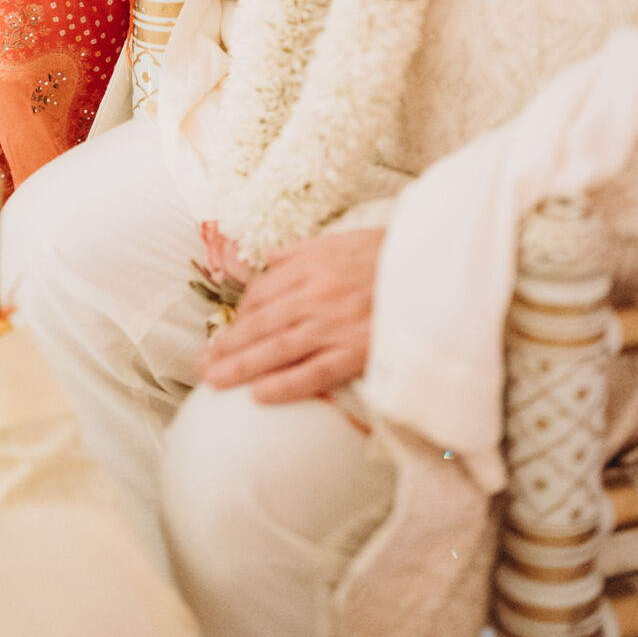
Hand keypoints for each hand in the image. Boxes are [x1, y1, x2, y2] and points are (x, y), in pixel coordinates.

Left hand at [201, 228, 382, 402]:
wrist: (436, 271)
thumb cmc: (389, 256)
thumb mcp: (341, 241)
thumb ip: (300, 252)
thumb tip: (267, 261)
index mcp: (312, 266)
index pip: (263, 293)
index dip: (241, 315)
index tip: (227, 332)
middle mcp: (317, 295)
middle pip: (261, 323)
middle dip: (228, 344)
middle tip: (201, 364)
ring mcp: (336, 325)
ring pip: (278, 349)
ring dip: (242, 366)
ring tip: (215, 381)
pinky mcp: (358, 352)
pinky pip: (314, 373)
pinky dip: (285, 385)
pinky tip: (259, 396)